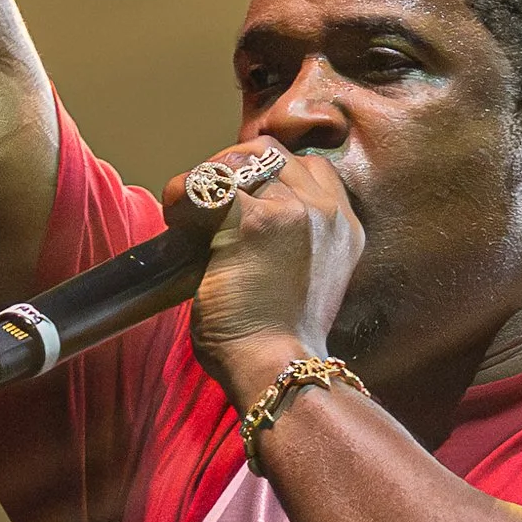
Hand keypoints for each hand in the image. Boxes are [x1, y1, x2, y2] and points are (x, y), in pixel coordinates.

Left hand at [166, 149, 364, 405]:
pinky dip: (181, 196)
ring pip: (238, 161)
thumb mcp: (308, 279)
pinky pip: (205, 185)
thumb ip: (292, 241)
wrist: (278, 368)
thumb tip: (239, 213)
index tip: (241, 196)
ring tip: (190, 215)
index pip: (308, 166)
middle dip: (233, 168)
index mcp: (345, 226)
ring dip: (207, 180)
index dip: (268, 173)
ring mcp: (293, 212)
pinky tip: (176, 221)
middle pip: (271, 153)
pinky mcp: (252, 222)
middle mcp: (326, 212)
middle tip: (207, 203)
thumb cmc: (280, 339)